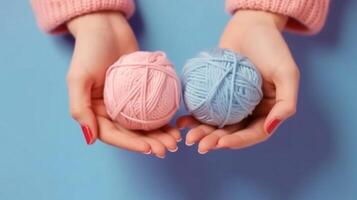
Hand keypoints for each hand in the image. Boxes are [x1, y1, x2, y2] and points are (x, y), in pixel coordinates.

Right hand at [67, 12, 180, 157]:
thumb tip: (90, 139)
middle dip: (150, 143)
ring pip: (144, 124)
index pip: (113, 134)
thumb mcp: (78, 78)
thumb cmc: (89, 50)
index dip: (131, 144)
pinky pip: (152, 107)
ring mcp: (127, 101)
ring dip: (160, 134)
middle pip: (132, 133)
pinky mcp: (141, 91)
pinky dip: (163, 117)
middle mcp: (111, 110)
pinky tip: (175, 125)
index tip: (149, 148)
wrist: (106, 27)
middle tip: (169, 147)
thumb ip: (80, 109)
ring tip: (175, 140)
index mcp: (94, 111)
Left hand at [177, 10, 298, 153]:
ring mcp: (232, 102)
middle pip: (232, 131)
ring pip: (217, 123)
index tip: (221, 144)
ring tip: (188, 137)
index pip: (254, 133)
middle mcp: (250, 109)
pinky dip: (195, 115)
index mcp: (268, 110)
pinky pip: (206, 106)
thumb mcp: (287, 72)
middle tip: (199, 146)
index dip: (238, 141)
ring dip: (203, 132)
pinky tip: (183, 120)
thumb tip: (271, 127)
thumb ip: (286, 103)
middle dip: (216, 141)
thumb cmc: (271, 45)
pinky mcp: (217, 92)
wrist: (250, 25)